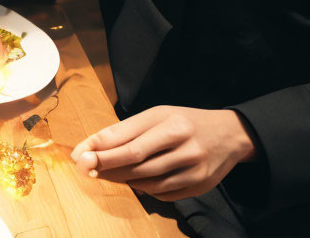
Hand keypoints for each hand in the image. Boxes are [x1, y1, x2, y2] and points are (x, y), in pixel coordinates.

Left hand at [71, 105, 255, 201]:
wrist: (229, 134)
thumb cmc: (185, 121)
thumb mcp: (157, 116)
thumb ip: (125, 130)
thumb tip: (90, 147)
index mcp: (171, 123)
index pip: (130, 142)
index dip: (102, 152)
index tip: (80, 156)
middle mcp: (184, 145)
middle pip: (137, 164)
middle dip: (107, 167)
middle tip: (86, 168)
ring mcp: (193, 169)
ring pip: (148, 182)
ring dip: (122, 179)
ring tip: (106, 173)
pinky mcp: (199, 186)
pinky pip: (162, 193)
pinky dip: (144, 188)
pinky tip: (135, 180)